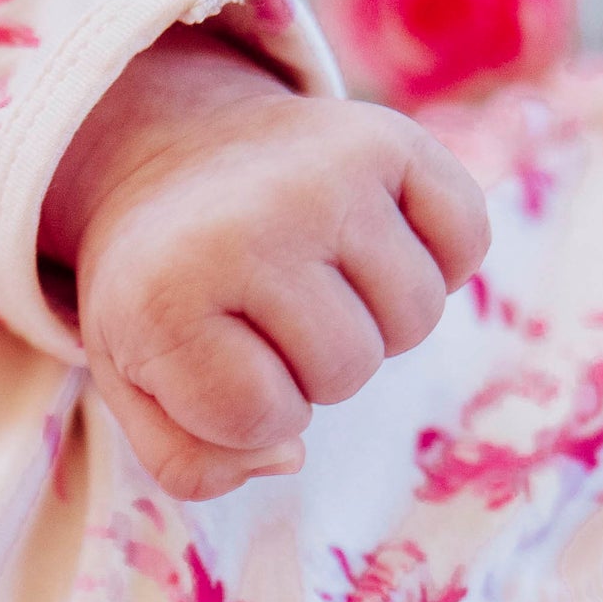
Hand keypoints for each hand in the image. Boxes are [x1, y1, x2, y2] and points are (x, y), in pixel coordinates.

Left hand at [40, 26, 490, 502]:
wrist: (170, 162)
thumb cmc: (161, 296)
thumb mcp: (135, 390)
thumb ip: (191, 463)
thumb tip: (290, 454)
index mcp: (165, 297)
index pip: (267, 418)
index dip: (252, 413)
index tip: (216, 361)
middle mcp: (247, 225)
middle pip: (348, 371)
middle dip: (313, 369)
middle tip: (267, 315)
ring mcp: (324, 175)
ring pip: (416, 319)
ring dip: (375, 322)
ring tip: (316, 280)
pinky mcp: (388, 138)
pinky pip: (467, 242)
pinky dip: (438, 261)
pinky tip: (370, 247)